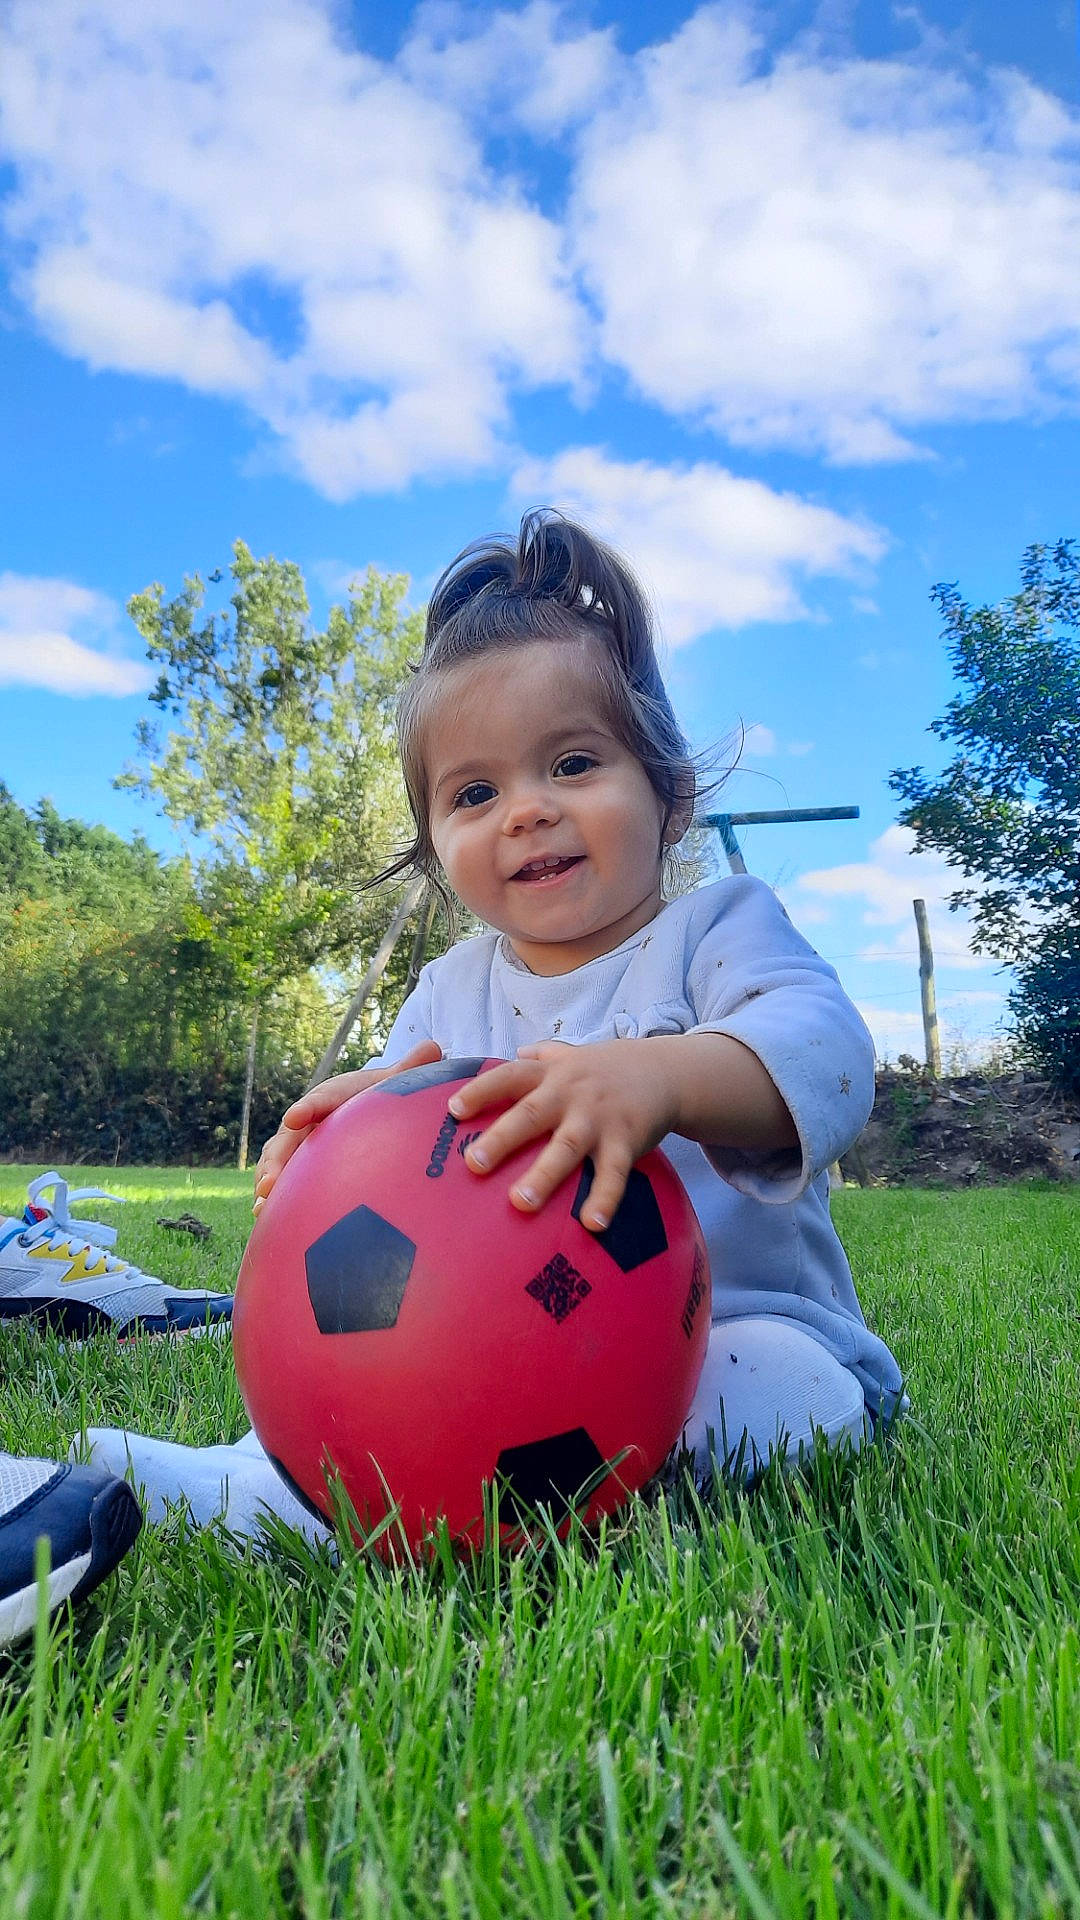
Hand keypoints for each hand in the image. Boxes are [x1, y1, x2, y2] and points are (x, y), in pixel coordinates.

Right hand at [253, 1039, 442, 1212]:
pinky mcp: (297, 1165)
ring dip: (268, 1181)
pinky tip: (265, 1220)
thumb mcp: (396, 1084)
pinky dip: (272, 1198)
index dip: (308, 1108)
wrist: (367, 1110)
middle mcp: (309, 1118)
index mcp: (334, 1095)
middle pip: (288, 1138)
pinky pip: (281, 1180)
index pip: (321, 1100)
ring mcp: (299, 1143)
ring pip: (277, 1160)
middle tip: (270, 1182)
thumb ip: (411, 1070)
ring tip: (262, 1205)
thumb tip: (433, 1047)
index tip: (296, 1118)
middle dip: (276, 1159)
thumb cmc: (382, 1097)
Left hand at [446, 1039, 679, 1232]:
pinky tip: (592, 1224)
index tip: (452, 1111)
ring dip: (545, 1175)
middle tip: (474, 1164)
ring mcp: (598, 1119)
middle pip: (531, 1114)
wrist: (663, 1071)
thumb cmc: (604, 1069)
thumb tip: (512, 1052)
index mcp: (550, 1075)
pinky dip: (605, 1198)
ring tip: (521, 1202)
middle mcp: (570, 1094)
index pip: (508, 1077)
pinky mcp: (626, 1141)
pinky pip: (614, 1173)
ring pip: (568, 1147)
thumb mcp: (569, 1055)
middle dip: (503, 1138)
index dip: (480, 1091)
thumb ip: (539, 1056)